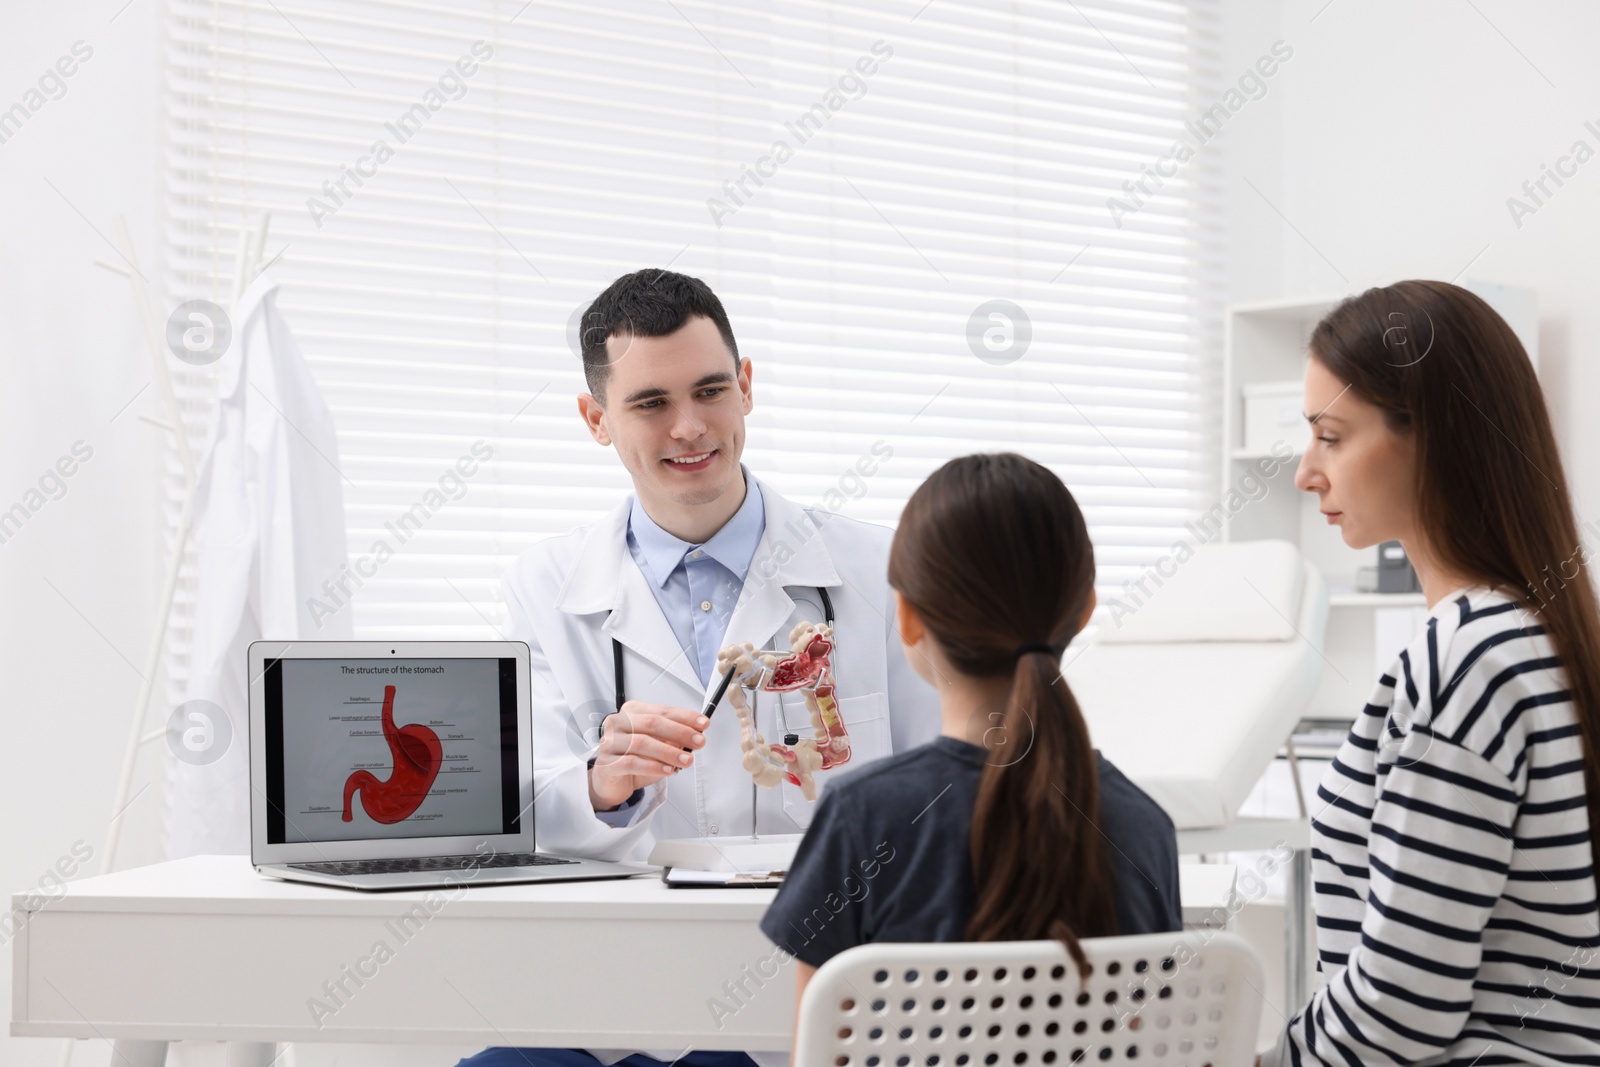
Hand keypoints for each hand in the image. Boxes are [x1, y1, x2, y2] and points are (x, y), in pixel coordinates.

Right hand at [588, 701, 709, 811]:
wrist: (611, 781)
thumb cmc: (635, 757)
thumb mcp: (657, 744)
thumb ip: (672, 737)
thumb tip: (695, 735)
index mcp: (632, 711)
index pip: (661, 710)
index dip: (684, 716)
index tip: (703, 723)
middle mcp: (618, 723)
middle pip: (652, 723)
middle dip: (680, 732)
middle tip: (698, 742)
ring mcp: (610, 742)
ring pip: (642, 743)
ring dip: (669, 752)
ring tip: (686, 760)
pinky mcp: (606, 763)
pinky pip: (632, 763)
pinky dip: (653, 766)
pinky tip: (667, 770)